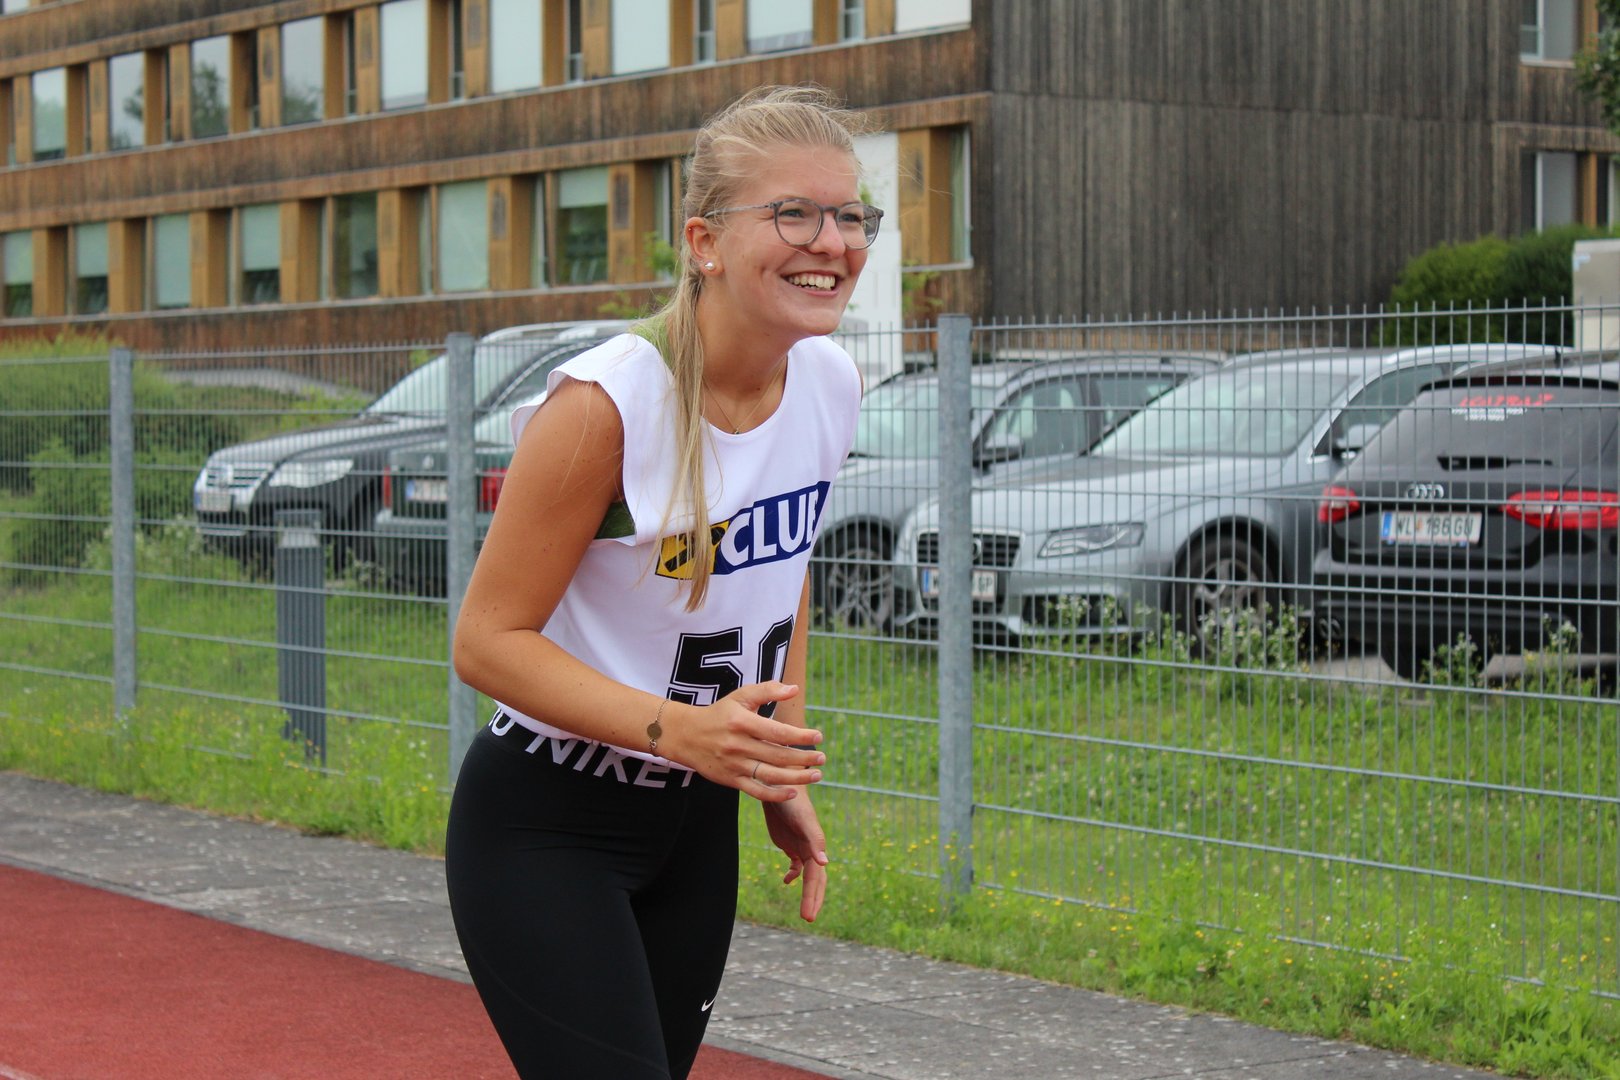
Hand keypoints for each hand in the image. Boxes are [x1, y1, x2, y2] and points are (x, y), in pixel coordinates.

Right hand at [672, 681, 824, 803]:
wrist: (685, 735)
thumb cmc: (719, 713)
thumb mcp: (740, 696)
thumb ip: (767, 691)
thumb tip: (794, 689)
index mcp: (742, 723)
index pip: (777, 732)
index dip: (800, 736)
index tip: (818, 736)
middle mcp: (738, 745)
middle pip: (777, 756)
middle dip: (804, 758)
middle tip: (822, 758)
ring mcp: (734, 765)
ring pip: (770, 776)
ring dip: (796, 778)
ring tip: (816, 776)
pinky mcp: (730, 780)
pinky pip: (756, 791)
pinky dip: (775, 794)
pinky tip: (792, 791)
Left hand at [763, 792, 828, 922]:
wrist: (781, 785)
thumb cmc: (793, 801)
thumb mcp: (804, 820)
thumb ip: (815, 840)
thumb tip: (825, 863)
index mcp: (816, 847)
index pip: (816, 877)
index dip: (813, 896)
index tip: (808, 915)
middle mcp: (811, 850)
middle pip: (815, 880)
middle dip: (812, 900)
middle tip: (808, 919)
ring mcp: (801, 847)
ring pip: (807, 876)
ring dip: (806, 893)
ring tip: (805, 912)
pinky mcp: (791, 844)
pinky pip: (795, 865)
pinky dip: (793, 875)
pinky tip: (786, 882)